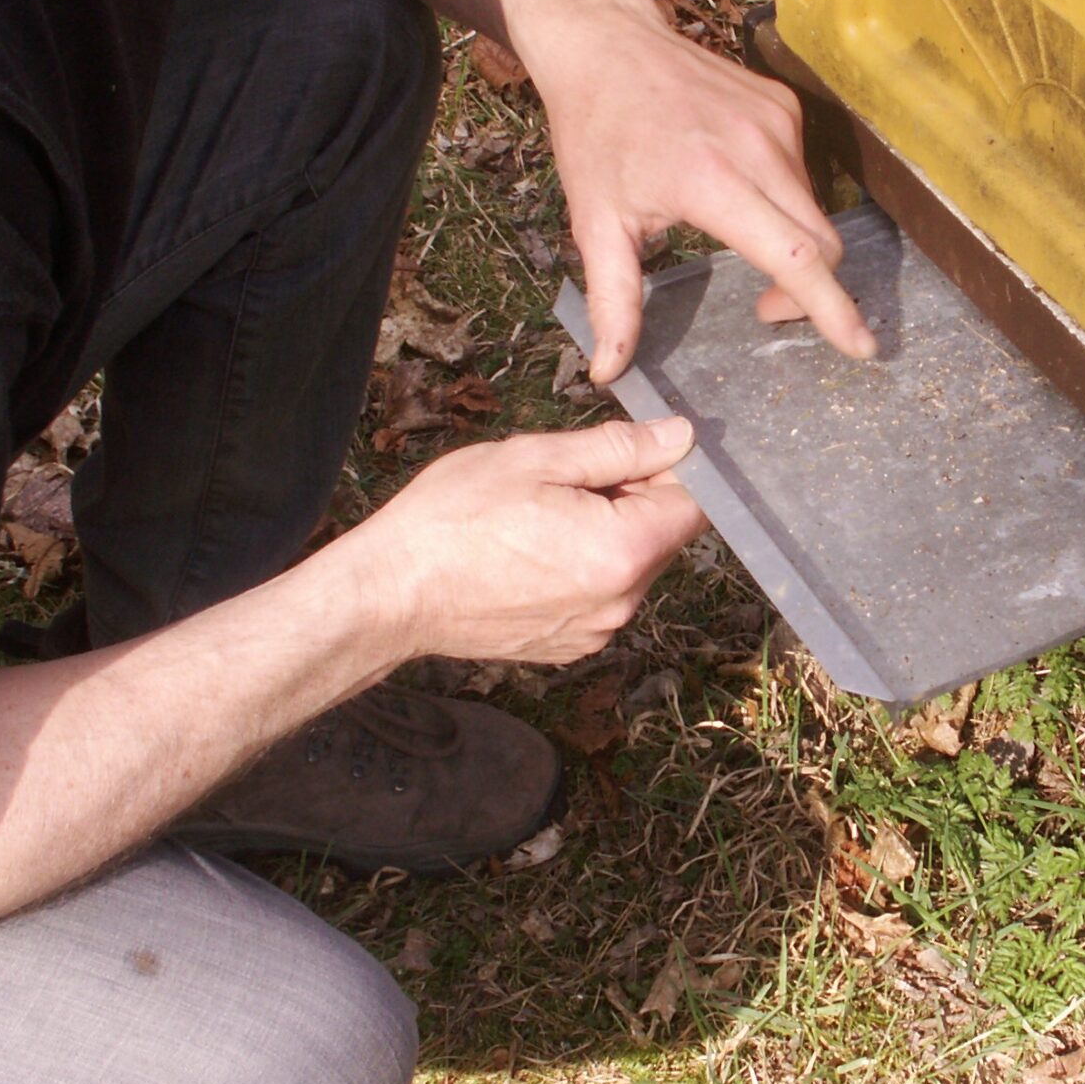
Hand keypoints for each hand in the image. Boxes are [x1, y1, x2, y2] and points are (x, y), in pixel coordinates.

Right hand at [350, 418, 707, 663]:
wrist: (390, 594)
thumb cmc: (453, 518)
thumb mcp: (536, 459)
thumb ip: (620, 448)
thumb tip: (682, 436)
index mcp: (623, 552)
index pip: (694, 505)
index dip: (671, 470)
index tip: (627, 452)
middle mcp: (622, 603)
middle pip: (662, 537)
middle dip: (633, 501)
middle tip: (565, 481)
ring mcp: (597, 632)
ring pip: (630, 567)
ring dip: (606, 535)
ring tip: (540, 518)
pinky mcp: (571, 647)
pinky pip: (601, 596)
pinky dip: (583, 568)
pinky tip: (531, 553)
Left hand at [540, 0, 876, 383]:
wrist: (605, 43)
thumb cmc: (596, 133)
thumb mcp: (594, 222)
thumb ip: (613, 301)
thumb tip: (608, 371)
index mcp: (712, 182)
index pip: (796, 257)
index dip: (832, 307)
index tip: (861, 346)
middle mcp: (757, 148)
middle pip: (821, 242)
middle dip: (814, 290)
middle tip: (767, 310)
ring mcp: (777, 121)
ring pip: (814, 210)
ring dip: (794, 242)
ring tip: (739, 241)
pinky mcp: (783, 105)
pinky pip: (803, 173)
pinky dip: (784, 199)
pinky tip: (739, 190)